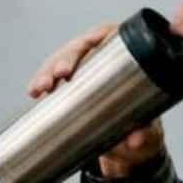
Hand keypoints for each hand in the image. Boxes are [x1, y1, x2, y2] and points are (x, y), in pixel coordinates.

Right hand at [27, 21, 165, 176]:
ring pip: (62, 60)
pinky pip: (53, 76)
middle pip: (82, 47)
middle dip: (65, 58)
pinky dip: (42, 81)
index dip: (98, 34)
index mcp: (131, 62)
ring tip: (39, 88)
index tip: (89, 42)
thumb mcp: (148, 135)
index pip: (113, 36)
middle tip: (58, 75)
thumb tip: (135, 140)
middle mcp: (105, 62)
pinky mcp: (71, 85)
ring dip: (48, 70)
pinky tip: (33, 91)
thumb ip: (145, 136)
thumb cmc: (144, 133)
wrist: (130, 148)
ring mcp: (85, 72)